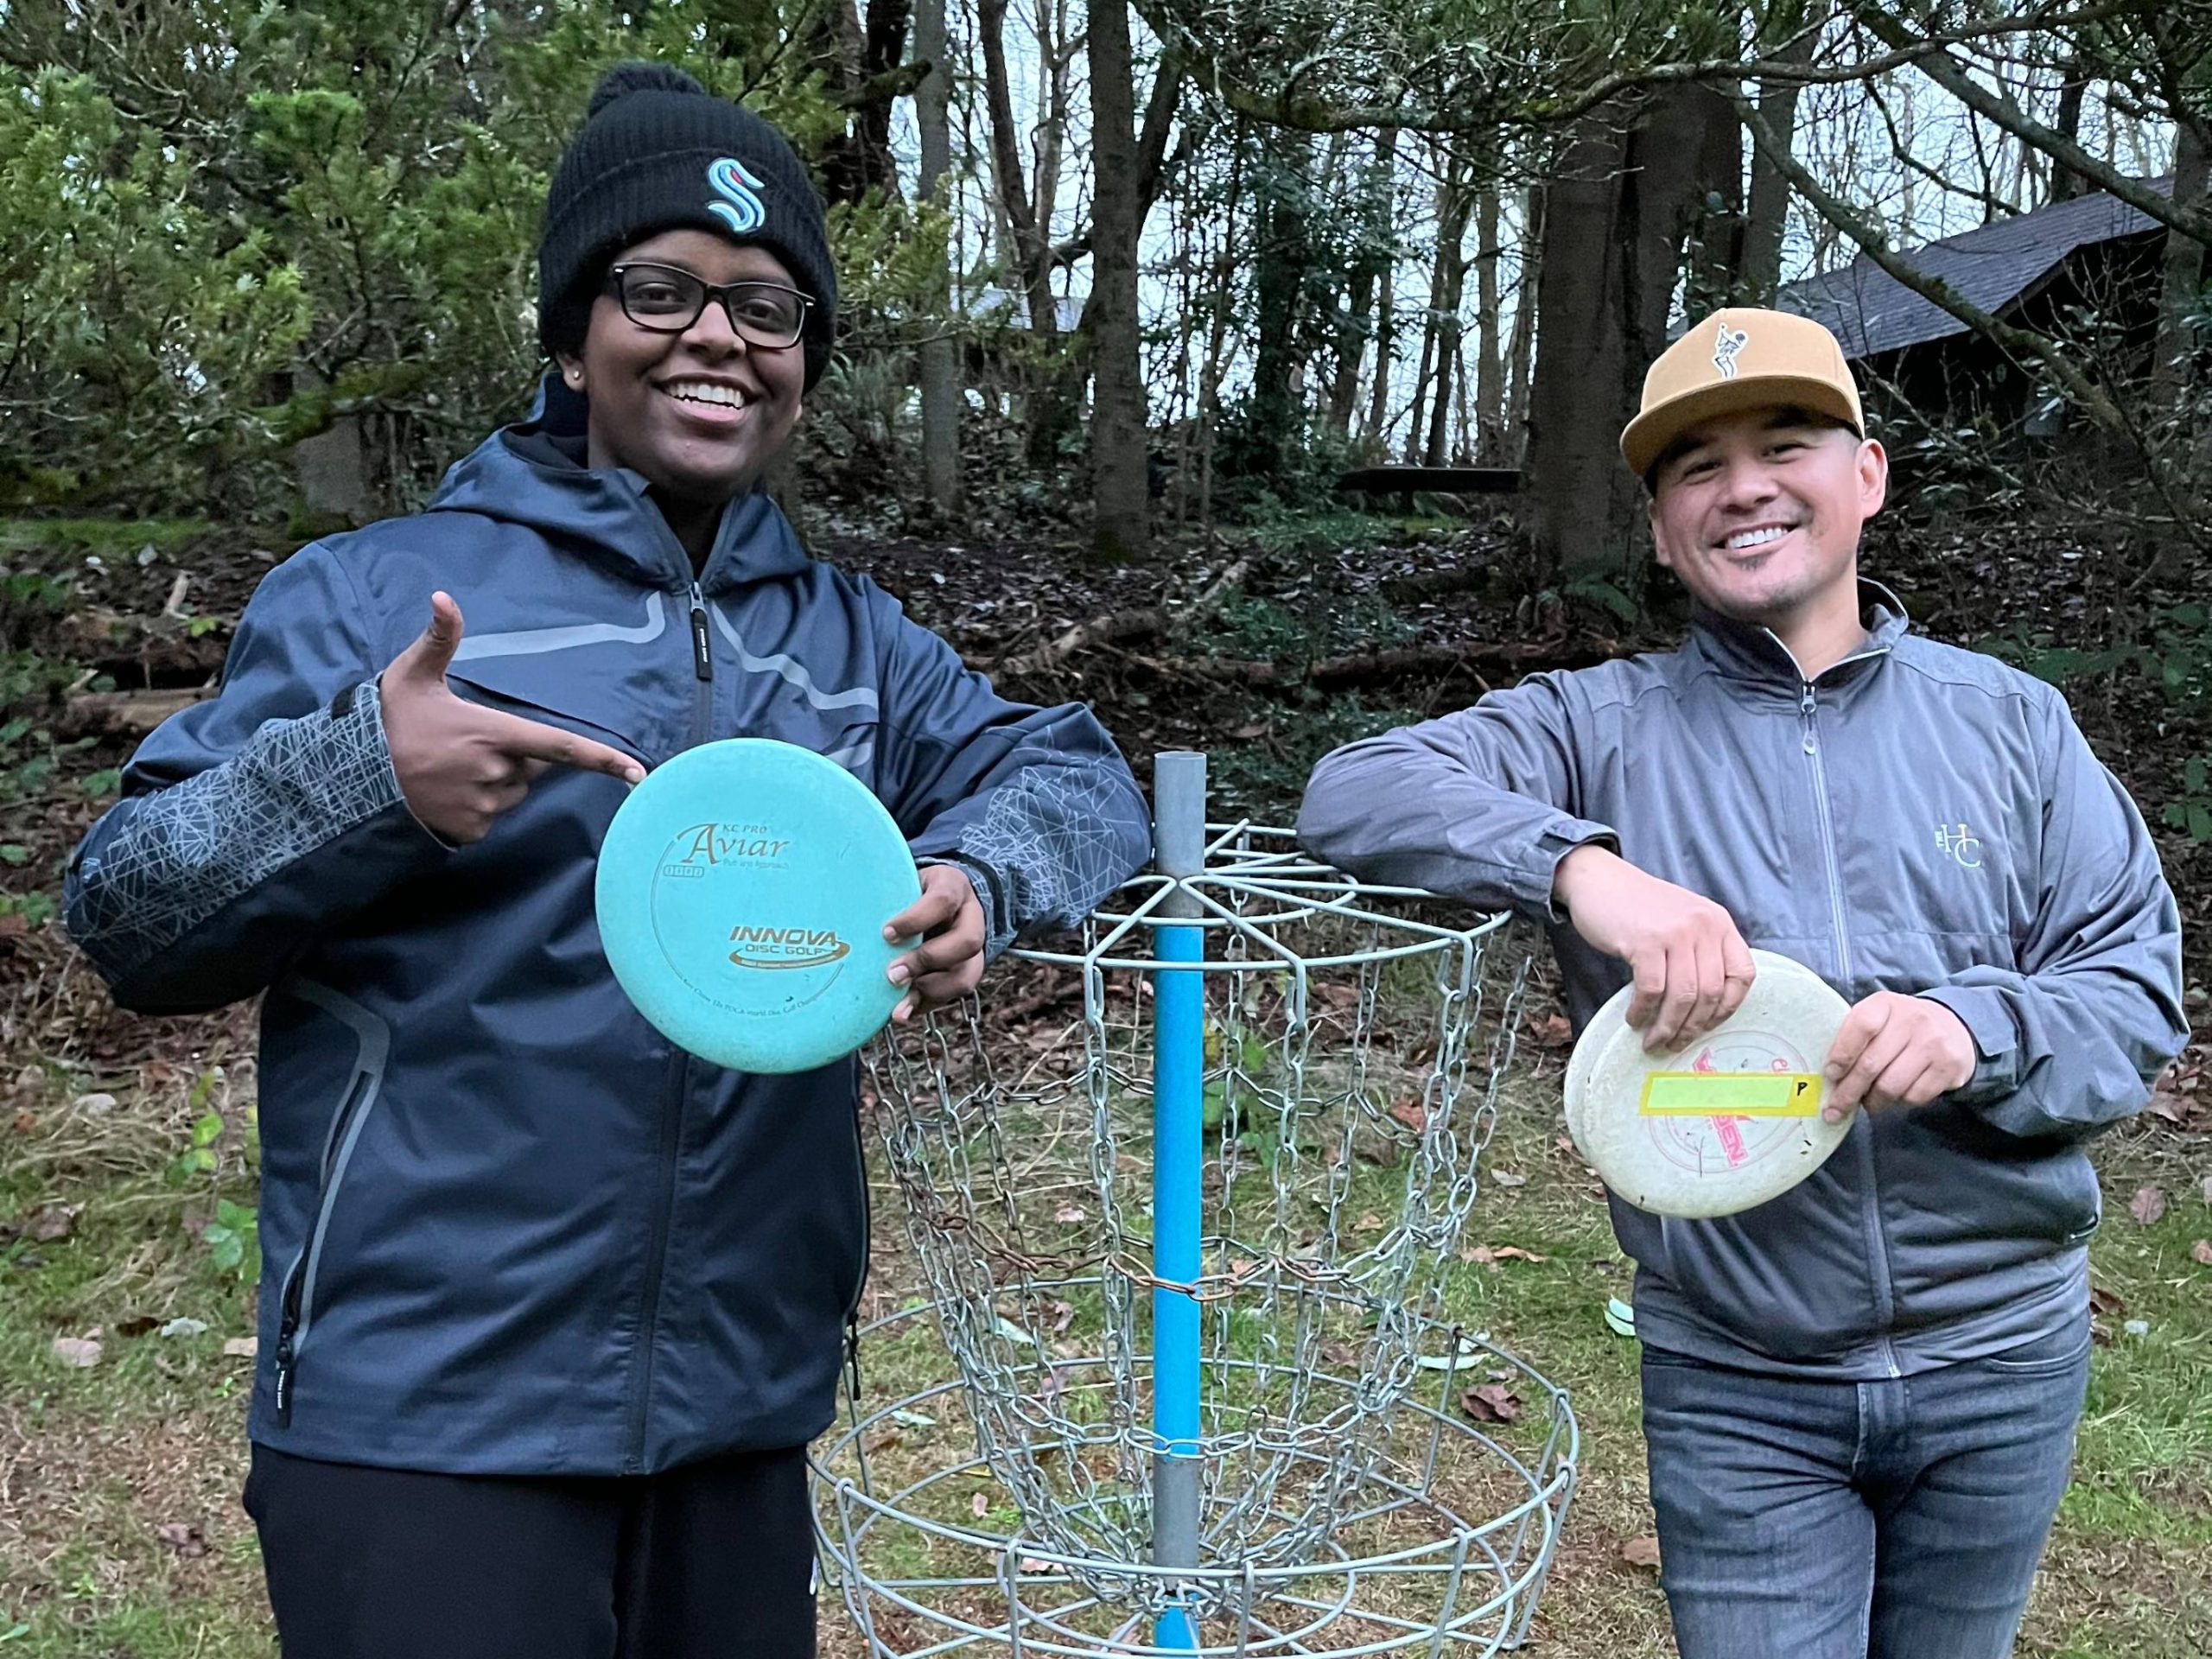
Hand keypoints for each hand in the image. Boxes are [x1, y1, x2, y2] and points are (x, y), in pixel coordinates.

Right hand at [381, 592, 644, 844]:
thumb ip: (440, 638)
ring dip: (495, 782)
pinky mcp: (470, 830)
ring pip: (511, 793)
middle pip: (531, 768)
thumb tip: (443, 596)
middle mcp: (496, 773)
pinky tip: (445, 790)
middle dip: (514, 757)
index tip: (638, 773)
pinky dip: (476, 806)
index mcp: (493, 734)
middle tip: (469, 743)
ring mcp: (484, 805)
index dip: (602, 760)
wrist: (351, 777)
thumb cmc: (389, 721)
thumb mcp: (413, 674)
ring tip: (450, 766)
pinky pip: (489, 817)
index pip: (560, 747)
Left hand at [882, 863, 988, 1021]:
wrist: (933, 897)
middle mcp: (971, 917)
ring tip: (898, 1008)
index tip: (885, 934)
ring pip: (967, 975)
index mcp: (953, 886)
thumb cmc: (906, 891)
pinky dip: (926, 1005)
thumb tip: (839, 917)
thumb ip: (884, 898)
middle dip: (927, 961)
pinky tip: (903, 1012)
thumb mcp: (898, 884)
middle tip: (892, 974)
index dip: (916, 920)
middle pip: (968, 942)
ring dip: (930, 992)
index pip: (943, 900)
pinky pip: (954, 995)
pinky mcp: (967, 972)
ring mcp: (974, 948)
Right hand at [1554, 845, 1755, 1052]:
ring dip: (1667, 1026)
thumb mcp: (1684, 920)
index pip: (1742, 974)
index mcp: (1719, 922)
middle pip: (1710, 992)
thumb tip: (1703, 1008)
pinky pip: (1651, 990)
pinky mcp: (1645, 941)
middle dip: (1692, 1027)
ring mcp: (1675, 932)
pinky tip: (1634, 1017)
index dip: (1728, 1008)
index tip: (1707, 1025)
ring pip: (1683, 996)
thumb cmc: (1639, 907)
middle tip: (1674, 1043)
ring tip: (1653, 1040)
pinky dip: (1643, 1011)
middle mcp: (1704, 926)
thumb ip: (1700, 951)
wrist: (1599, 880)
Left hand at [1821, 993, 1975, 1119]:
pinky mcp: (1948, 1067)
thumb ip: (1855, 1038)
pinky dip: (1899, 1103)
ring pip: (1890, 1086)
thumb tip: (1831, 1077)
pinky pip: (1913, 1096)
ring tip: (1867, 1103)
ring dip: (1873, 1102)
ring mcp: (1933, 1044)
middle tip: (1835, 1109)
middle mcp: (1912, 1020)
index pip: (1860, 1026)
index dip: (1842, 1054)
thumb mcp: (1879, 1018)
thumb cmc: (1902, 1026)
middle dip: (1848, 1092)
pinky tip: (1895, 1097)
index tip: (1830, 1074)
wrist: (1954, 1026)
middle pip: (1871, 1064)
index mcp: (1885, 1004)